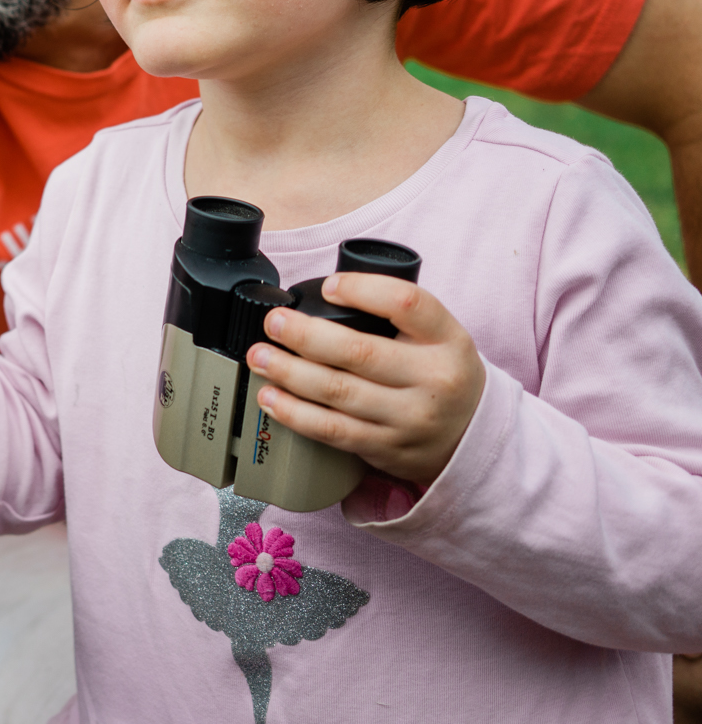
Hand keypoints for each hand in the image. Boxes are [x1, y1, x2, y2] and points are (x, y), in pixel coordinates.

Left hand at [244, 272, 484, 490]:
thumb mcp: (440, 336)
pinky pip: (333, 430)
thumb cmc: (442, 374)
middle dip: (304, 335)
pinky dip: (295, 413)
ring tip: (259, 357)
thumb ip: (397, 314)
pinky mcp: (387, 448)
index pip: (406, 304)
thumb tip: (328, 291)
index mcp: (447, 339)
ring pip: (338, 392)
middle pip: (359, 352)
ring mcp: (410, 418)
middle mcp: (433, 379)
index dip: (362, 289)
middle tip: (273, 323)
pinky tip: (271, 397)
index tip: (329, 286)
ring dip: (289, 372)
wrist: (475, 437)